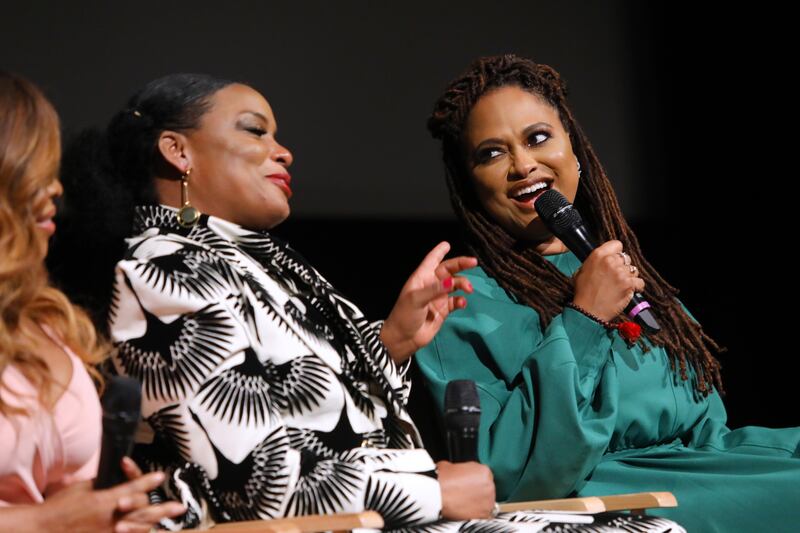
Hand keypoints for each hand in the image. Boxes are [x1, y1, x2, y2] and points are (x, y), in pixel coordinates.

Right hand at [33, 458, 184, 532]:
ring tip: (171, 518)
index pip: (132, 488)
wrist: (42, 530)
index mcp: (104, 500)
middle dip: (162, 508)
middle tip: (179, 506)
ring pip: (138, 527)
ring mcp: (108, 532)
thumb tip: (117, 477)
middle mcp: (110, 517)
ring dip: (155, 521)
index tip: (160, 476)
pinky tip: (148, 530)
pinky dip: (138, 532)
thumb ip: (102, 483)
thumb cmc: (60, 507)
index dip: (147, 481)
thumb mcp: (81, 488)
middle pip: (142, 511)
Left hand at [380, 241, 476, 363]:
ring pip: (455, 285)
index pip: (431, 260)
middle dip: (460, 265)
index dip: (439, 251)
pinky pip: (456, 301)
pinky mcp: (443, 310)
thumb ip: (435, 290)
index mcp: (421, 278)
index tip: (447, 244)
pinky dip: (461, 301)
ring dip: (462, 284)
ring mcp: (438, 297)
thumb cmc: (404, 315)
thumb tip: (452, 282)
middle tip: (473, 262)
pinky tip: (462, 303)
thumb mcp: (416, 299)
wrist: (403, 338)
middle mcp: (430, 285)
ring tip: (468, 289)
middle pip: (448, 270)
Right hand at [437, 460, 495, 519]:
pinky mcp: (484, 513)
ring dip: (478, 502)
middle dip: (478, 491)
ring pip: (486, 501)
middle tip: (465, 493)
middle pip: (487, 488)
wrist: (435, 495)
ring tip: (464, 502)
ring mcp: (488, 500)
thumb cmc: (441, 480)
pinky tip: (466, 510)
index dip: (475, 480)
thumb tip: (457, 472)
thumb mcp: (450, 465)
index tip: (469, 484)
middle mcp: (489, 485)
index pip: (484, 475)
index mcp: (483, 471)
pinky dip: (477, 513)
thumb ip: (460, 468)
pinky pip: (484, 513)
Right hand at [572, 240, 644, 321]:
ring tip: (620, 285)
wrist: (588, 311)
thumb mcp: (582, 271)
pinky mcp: (629, 284)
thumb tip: (603, 259)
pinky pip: (640, 282)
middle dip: (623, 266)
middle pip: (626, 258)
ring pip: (634, 270)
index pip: (617, 244)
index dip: (617, 252)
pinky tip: (628, 290)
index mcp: (598, 255)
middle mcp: (610, 261)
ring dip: (629, 277)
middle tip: (616, 276)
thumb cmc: (584, 294)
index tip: (616, 259)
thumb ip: (595, 262)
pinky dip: (636, 287)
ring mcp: (621, 273)